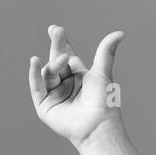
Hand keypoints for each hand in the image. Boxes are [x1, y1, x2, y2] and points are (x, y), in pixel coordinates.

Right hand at [27, 25, 125, 148]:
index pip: (68, 56)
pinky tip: (35, 61)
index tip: (56, 29)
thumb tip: (120, 33)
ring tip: (63, 61)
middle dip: (56, 46)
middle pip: (57, 61)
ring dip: (54, 64)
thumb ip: (105, 51)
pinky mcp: (44, 106)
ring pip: (48, 73)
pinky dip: (34, 74)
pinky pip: (36, 87)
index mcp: (79, 78)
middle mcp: (66, 85)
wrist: (97, 126)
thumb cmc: (103, 102)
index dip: (61, 43)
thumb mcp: (102, 72)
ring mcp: (54, 95)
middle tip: (55, 30)